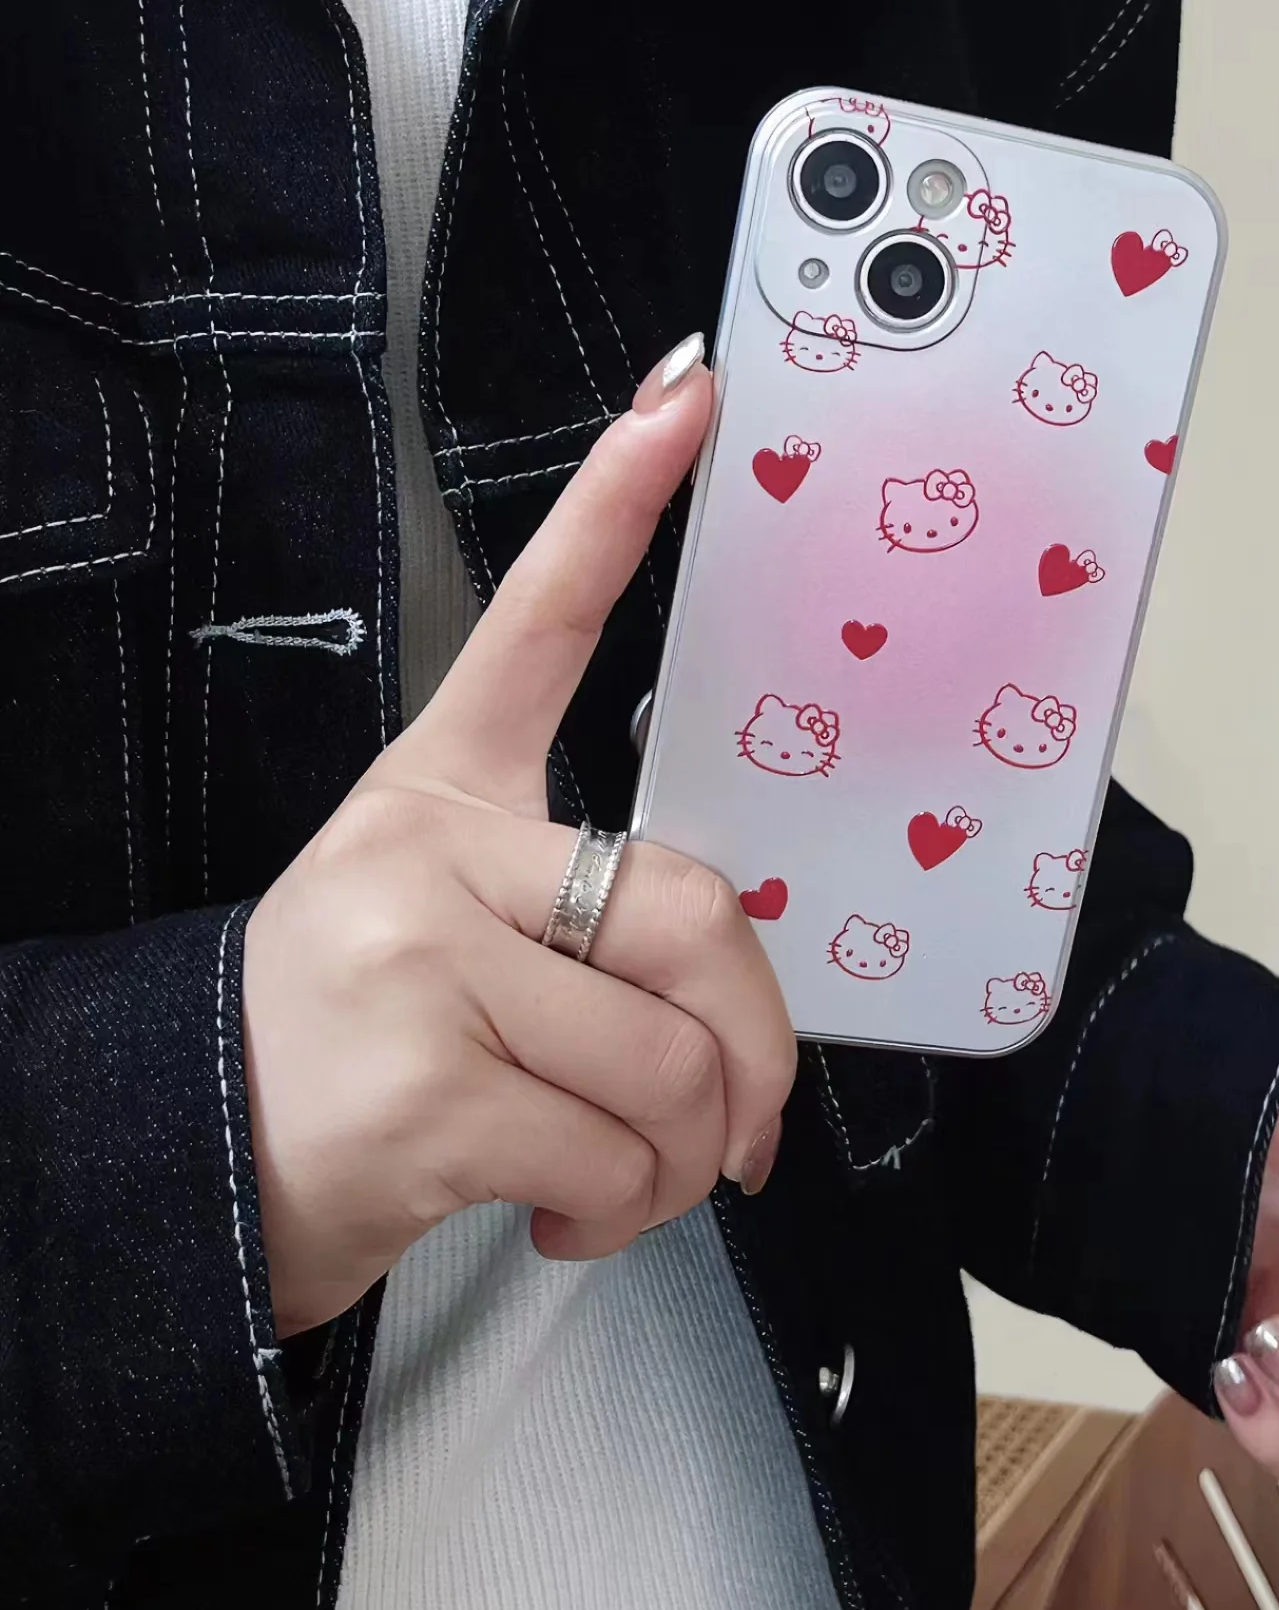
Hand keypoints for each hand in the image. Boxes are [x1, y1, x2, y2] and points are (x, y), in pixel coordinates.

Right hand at [244, 336, 797, 1336]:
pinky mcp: (423, 1095)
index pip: (540, 620)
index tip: (691, 395)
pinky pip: (617, 1155)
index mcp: (442, 790)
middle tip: (744, 1120)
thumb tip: (750, 1026)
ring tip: (626, 1178)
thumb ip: (590, 926)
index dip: (618, 503)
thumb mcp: (453, 932)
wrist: (192, 1174)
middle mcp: (427, 854)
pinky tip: (563, 1213)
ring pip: (670, 1064)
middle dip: (756, 1048)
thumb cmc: (362, 1039)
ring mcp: (418, 969)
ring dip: (688, 1160)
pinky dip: (626, 1214)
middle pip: (691, 914)